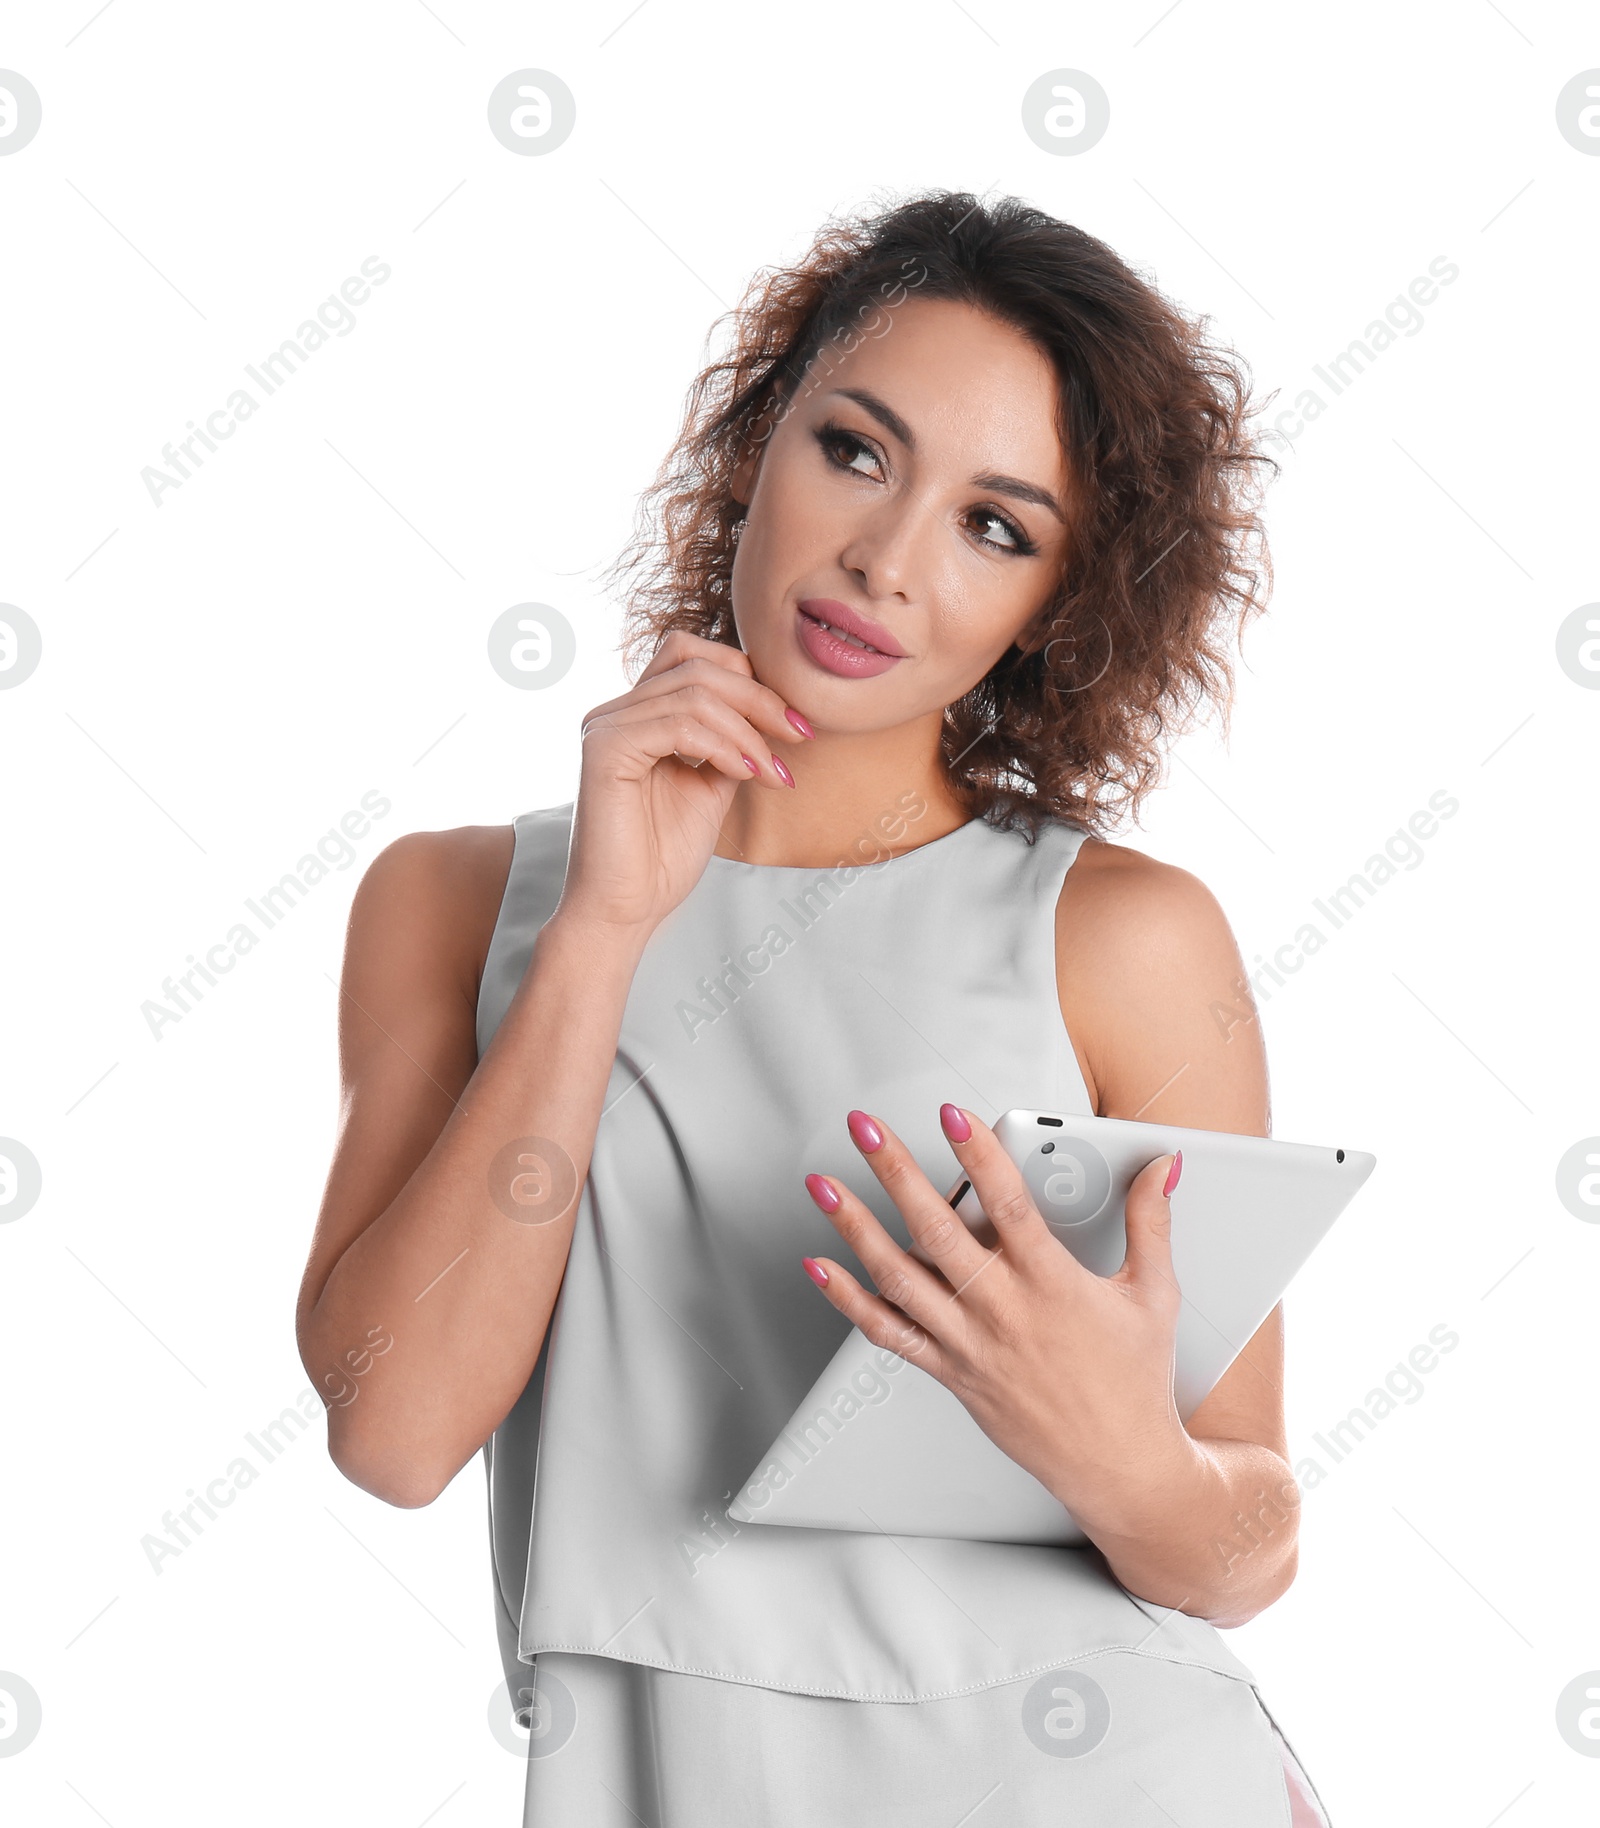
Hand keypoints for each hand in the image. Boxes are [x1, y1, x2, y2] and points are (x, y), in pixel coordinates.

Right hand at [558, 630, 812, 933]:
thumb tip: (773, 709)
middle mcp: (615, 711)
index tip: (794, 725)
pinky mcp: (603, 749)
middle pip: (697, 663)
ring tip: (769, 772)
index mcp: (637, 714)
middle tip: (798, 737)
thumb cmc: (662, 856)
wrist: (627, 909)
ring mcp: (605, 726)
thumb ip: (731, 742)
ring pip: (694, 692)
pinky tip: (744, 776)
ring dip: (748, 730)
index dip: (750, 678)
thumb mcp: (712, 785)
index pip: (693, 655)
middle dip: (759, 697)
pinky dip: (723, 745)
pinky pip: (678, 724)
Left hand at [800, 1105, 1190, 1532]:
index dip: (978, 1155)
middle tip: (865, 1129)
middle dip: (895, 1173)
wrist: (1119, 1468)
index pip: (1009, 1206)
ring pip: (899, 1279)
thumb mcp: (1155, 1295)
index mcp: (1054, 1284)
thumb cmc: (1136, 1383)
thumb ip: (1150, 1222)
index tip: (952, 1114)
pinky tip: (820, 1266)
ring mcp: (970, 1344)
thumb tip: (1159, 1168)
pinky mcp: (951, 1373)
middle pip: (937, 1231)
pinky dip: (848, 1301)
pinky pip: (889, 1334)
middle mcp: (1003, 1312)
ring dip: (855, 1228)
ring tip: (823, 1185)